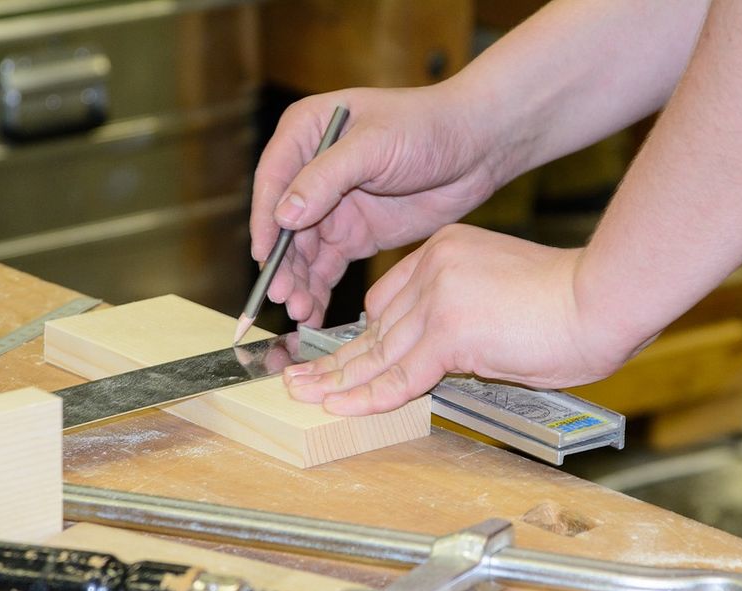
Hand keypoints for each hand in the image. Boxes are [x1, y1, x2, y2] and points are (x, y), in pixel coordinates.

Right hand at [250, 87, 500, 326]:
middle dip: (283, 263)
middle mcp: (311, 171)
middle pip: (283, 224)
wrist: (477, 148)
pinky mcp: (355, 234)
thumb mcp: (373, 146)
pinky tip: (313, 313)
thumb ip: (325, 179)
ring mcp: (332, 206)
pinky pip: (327, 267)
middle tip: (284, 297)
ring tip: (300, 311)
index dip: (264, 221)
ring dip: (298, 282)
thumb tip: (284, 216)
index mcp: (306, 132)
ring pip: (303, 251)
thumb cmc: (427, 126)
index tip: (264, 257)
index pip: (273, 180)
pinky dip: (319, 290)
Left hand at [282, 225, 630, 414]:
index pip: (387, 299)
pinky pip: (400, 374)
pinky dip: (368, 396)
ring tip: (302, 395)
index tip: (341, 358)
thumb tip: (449, 358)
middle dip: (337, 358)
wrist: (602, 300)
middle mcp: (434, 267)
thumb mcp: (503, 298)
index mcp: (445, 251)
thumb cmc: (572, 305)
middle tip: (300, 378)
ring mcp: (439, 297)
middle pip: (374, 325)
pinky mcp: (450, 331)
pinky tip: (338, 408)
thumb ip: (465, 320)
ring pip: (378, 350)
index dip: (364, 336)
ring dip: (337, 380)